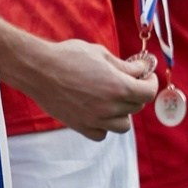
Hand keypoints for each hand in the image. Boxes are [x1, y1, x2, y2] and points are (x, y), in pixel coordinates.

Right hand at [14, 36, 155, 139]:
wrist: (36, 69)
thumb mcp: (100, 54)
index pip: (149, 93)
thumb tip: (141, 71)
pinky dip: (104, 125)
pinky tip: (97, 112)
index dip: (150, 83)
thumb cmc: (67, 57)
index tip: (145, 77)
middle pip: (136, 107)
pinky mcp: (80, 126)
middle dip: (135, 93)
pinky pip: (102, 134)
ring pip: (123, 125)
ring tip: (112, 100)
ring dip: (122, 113)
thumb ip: (124, 66)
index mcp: (119, 87)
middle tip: (126, 82)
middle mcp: (111, 107)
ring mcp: (96, 119)